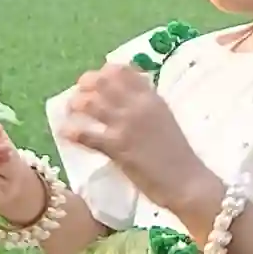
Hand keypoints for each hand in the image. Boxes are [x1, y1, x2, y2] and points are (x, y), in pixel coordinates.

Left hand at [62, 65, 210, 214]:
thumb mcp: (164, 120)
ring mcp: (126, 125)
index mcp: (151, 98)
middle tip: (79, 95)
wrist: (188, 182)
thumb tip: (126, 99)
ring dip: (75, 105)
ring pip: (90, 103)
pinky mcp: (117, 147)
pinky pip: (86, 133)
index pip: (122, 71)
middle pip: (102, 81)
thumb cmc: (178, 156)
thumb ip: (146, 107)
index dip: (103, 72)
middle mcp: (138, 105)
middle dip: (85, 84)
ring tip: (70, 113)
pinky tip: (65, 133)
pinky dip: (72, 132)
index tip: (96, 81)